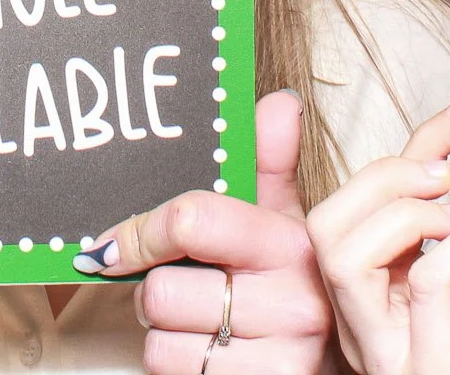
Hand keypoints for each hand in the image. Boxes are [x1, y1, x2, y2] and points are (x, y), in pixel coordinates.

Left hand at [81, 92, 330, 374]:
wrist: (336, 366)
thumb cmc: (296, 289)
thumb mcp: (288, 225)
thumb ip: (272, 164)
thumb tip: (280, 102)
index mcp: (293, 246)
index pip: (192, 221)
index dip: (140, 232)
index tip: (113, 242)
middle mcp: (291, 303)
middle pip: (161, 290)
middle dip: (157, 290)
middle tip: (186, 287)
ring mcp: (275, 357)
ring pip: (158, 337)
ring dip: (164, 331)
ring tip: (200, 321)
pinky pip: (169, 370)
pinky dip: (174, 363)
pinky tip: (206, 352)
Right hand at [308, 102, 449, 374]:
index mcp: (380, 297)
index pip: (357, 206)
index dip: (404, 149)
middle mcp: (368, 323)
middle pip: (325, 221)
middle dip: (385, 174)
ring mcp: (387, 347)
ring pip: (340, 247)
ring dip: (407, 211)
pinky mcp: (422, 364)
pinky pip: (426, 280)